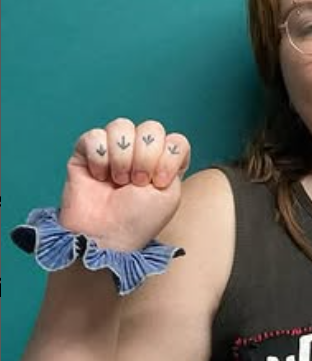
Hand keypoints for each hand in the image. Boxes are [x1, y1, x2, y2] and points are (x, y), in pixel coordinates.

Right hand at [60, 118, 191, 250]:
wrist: (106, 234)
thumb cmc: (138, 219)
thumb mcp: (170, 194)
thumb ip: (174, 163)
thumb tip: (165, 143)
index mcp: (164, 162)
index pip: (176, 140)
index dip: (169, 157)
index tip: (158, 182)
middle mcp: (139, 152)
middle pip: (151, 128)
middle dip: (146, 157)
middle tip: (137, 182)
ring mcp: (113, 150)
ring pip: (121, 126)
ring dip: (122, 157)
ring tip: (118, 181)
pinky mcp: (86, 152)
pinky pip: (94, 136)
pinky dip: (99, 159)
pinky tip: (99, 177)